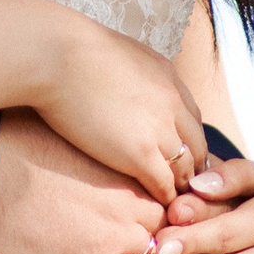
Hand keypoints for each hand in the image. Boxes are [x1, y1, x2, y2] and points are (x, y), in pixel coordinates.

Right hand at [0, 111, 169, 253]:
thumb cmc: (20, 147)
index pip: (177, 205)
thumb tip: (99, 164)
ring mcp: (121, 232)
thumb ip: (102, 158)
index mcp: (132, 171)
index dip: (179, 225)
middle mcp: (137, 201)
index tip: (175, 242)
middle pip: (178, 238)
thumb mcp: (75, 144)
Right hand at [30, 10, 210, 203]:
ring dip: (179, 186)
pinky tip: (152, 203)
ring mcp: (160, 130)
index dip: (186, 142)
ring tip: (169, 202)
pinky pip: (164, 186)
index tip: (176, 156)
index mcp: (169, 79)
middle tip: (181, 186)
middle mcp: (173, 104)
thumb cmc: (70, 50)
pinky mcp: (140, 154)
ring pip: (185, 170)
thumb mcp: (119, 55)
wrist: (55, 55)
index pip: (192, 120)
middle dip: (192, 168)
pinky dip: (163, 197)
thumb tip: (126, 83)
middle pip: (197, 147)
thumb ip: (134, 75)